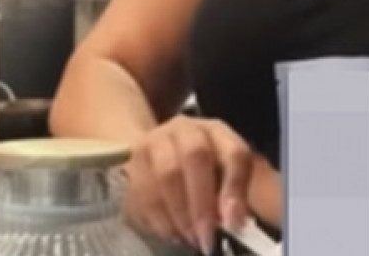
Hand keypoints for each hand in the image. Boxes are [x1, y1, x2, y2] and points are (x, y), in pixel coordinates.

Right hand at [123, 116, 254, 253]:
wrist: (160, 155)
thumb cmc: (202, 171)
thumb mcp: (227, 178)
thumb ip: (236, 196)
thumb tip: (233, 222)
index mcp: (217, 132)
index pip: (234, 152)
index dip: (235, 187)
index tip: (233, 223)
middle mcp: (185, 128)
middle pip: (196, 156)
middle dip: (202, 204)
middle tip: (206, 238)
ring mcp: (155, 140)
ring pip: (166, 174)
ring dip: (180, 215)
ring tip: (190, 238)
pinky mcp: (132, 159)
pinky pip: (143, 192)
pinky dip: (160, 219)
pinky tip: (172, 233)